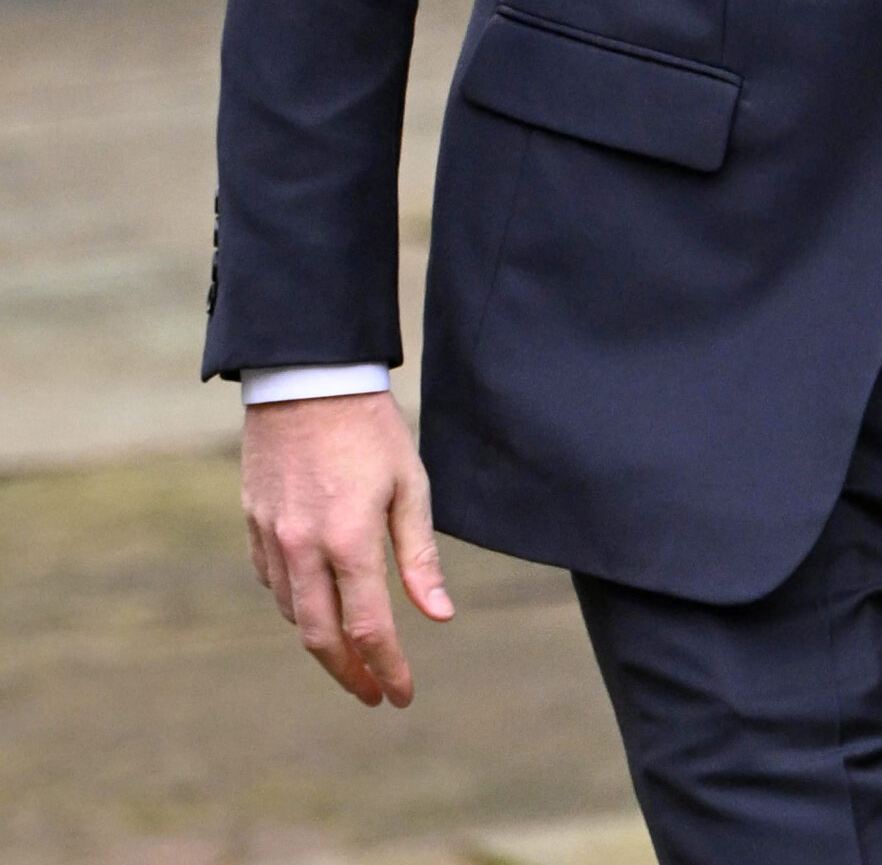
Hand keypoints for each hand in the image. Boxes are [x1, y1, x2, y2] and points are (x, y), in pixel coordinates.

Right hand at [242, 389, 452, 706]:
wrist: (307, 375)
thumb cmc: (370, 427)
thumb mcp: (409, 484)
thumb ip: (420, 556)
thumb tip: (440, 616)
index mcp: (349, 540)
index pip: (369, 630)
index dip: (388, 670)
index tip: (402, 695)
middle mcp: (303, 548)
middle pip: (321, 639)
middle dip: (350, 675)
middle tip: (373, 694)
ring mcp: (271, 538)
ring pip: (292, 614)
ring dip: (321, 643)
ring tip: (351, 654)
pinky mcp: (252, 523)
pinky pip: (271, 582)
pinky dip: (294, 604)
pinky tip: (315, 604)